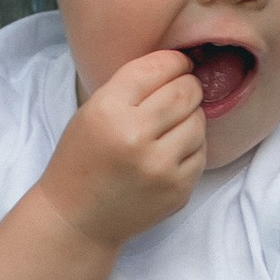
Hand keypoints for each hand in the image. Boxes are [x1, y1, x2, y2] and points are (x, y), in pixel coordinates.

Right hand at [39, 50, 206, 248]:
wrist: (77, 218)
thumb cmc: (82, 159)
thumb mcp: (92, 111)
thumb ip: (132, 86)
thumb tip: (181, 66)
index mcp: (109, 111)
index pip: (157, 69)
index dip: (175, 61)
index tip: (179, 64)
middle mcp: (136, 137)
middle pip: (185, 92)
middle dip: (188, 85)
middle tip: (182, 90)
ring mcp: (160, 167)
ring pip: (199, 121)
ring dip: (191, 117)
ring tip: (171, 124)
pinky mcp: (177, 189)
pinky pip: (201, 152)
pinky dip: (191, 146)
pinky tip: (171, 150)